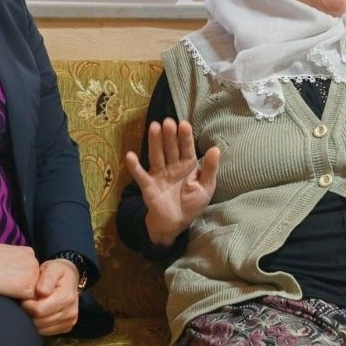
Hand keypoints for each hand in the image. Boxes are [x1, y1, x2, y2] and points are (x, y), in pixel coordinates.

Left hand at [21, 259, 80, 335]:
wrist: (70, 278)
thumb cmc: (57, 272)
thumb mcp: (52, 268)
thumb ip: (47, 278)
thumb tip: (42, 292)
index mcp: (67, 298)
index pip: (39, 310)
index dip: (27, 305)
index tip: (24, 297)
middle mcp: (71, 312)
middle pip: (39, 321)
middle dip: (28, 313)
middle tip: (26, 302)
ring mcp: (69, 321)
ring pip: (42, 329)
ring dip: (33, 319)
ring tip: (32, 306)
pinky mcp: (66, 327)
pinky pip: (47, 332)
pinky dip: (39, 324)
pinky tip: (38, 314)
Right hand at [124, 118, 220, 245]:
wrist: (176, 223)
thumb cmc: (192, 203)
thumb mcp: (206, 187)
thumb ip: (210, 169)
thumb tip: (216, 149)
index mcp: (188, 165)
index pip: (187, 148)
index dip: (185, 137)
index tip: (184, 124)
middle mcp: (172, 166)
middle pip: (170, 148)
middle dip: (169, 135)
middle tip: (168, 122)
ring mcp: (159, 174)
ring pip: (157, 156)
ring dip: (154, 142)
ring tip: (154, 127)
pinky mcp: (148, 186)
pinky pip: (141, 175)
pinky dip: (135, 167)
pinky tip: (130, 155)